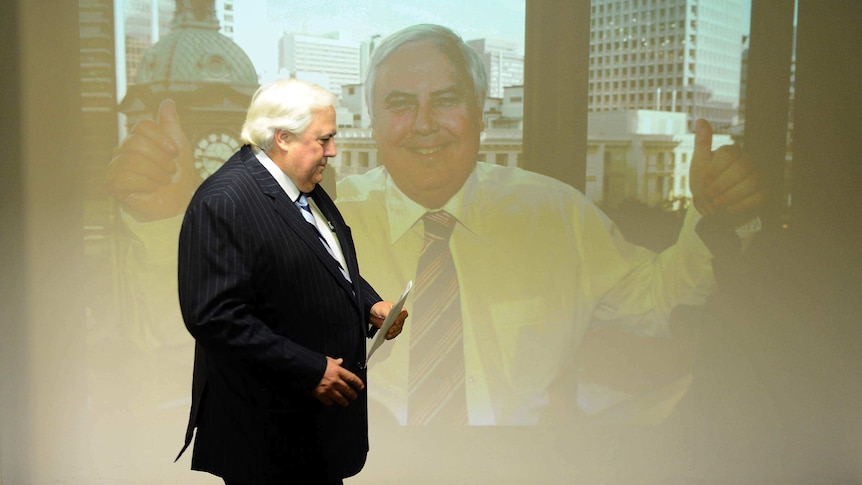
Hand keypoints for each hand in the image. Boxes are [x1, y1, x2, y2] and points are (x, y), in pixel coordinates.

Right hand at [105, 98, 197, 221]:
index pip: (142, 126)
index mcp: (137, 139)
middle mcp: (122, 150)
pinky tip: (151, 189)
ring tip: (163, 181)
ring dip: (156, 173)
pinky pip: (126, 176)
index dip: (162, 139)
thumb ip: (171, 124)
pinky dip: (146, 184)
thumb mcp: (180, 147)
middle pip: (136, 142)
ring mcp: (115, 167)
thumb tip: (167, 101)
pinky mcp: (113, 184)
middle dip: (160, 159)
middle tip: (170, 171)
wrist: (178, 204)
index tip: (174, 152)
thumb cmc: (178, 177)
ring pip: (132, 159)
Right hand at [312, 357, 363, 406]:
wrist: (305, 370)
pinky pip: (328, 401)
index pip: (352, 378)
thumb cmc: (316, 364)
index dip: (358, 383)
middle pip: (348, 390)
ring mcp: (329, 389)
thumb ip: (335, 362)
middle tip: (354, 396)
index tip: (361, 387)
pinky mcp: (321, 394)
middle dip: (352, 394)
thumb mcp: (327, 360)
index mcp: (338, 371)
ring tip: (346, 403)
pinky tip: (332, 403)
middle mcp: (335, 381)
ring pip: (340, 398)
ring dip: (344, 401)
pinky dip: (331, 402)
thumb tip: (340, 361)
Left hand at [370, 301, 407, 339]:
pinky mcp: (393, 329)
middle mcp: (400, 317)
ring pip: (398, 330)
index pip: (403, 314)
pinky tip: (387, 336)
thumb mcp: (383, 308)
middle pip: (400, 323)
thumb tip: (389, 316)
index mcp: (400, 310)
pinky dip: (391, 336)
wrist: (374, 313)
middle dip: (395, 327)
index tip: (396, 322)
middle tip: (390, 330)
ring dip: (393, 333)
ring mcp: (397, 324)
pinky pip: (394, 334)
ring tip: (388, 334)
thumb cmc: (380, 308)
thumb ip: (387, 312)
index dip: (401, 318)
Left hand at [690, 119, 765, 221]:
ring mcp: (758, 175)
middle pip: (742, 168)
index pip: (728, 154)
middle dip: (722, 185)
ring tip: (717, 203)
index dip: (715, 170)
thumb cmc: (706, 179)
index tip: (705, 180)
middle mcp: (748, 160)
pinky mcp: (763, 191)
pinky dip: (741, 205)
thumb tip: (700, 119)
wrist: (714, 202)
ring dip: (731, 196)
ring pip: (752, 182)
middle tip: (710, 195)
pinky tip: (728, 208)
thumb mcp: (700, 162)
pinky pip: (759, 197)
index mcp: (732, 151)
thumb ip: (702, 143)